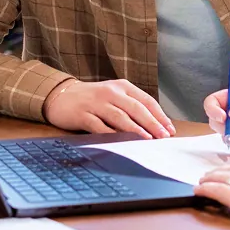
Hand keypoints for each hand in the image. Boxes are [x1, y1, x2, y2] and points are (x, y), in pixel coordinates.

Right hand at [44, 78, 175, 138]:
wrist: (61, 95)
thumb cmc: (93, 98)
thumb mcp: (114, 95)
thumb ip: (131, 106)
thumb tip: (154, 126)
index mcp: (122, 86)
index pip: (146, 100)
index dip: (159, 115)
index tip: (169, 129)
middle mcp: (110, 92)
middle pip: (136, 108)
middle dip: (152, 123)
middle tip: (163, 136)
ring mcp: (96, 103)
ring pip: (120, 117)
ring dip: (135, 129)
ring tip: (147, 139)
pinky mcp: (83, 115)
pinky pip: (99, 127)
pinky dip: (111, 135)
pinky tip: (121, 143)